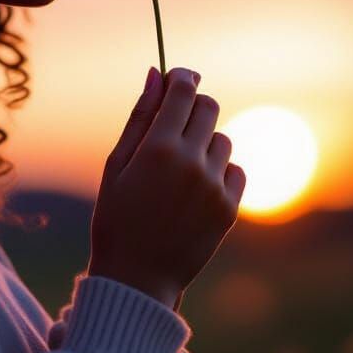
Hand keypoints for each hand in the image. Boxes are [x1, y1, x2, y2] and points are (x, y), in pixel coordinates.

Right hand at [87, 66, 245, 308]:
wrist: (137, 279)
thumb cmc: (117, 217)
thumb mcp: (117, 164)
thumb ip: (140, 116)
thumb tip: (157, 73)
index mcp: (158, 147)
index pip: (183, 89)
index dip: (182, 76)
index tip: (178, 77)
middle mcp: (191, 162)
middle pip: (209, 107)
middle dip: (193, 106)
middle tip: (176, 123)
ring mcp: (214, 186)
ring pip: (223, 139)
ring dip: (205, 142)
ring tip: (181, 167)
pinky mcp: (230, 208)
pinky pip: (235, 169)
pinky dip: (219, 170)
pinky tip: (196, 188)